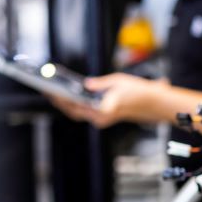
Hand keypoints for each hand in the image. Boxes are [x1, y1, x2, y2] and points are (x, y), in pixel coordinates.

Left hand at [47, 73, 161, 127]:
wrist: (152, 103)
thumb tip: (87, 84)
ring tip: (55, 92)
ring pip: (78, 113)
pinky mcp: (103, 117)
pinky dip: (75, 105)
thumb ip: (99, 84)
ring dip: (66, 104)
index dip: (62, 99)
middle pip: (74, 112)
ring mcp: (102, 119)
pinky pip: (85, 113)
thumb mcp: (117, 81)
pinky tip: (69, 96)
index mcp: (103, 109)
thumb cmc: (138, 92)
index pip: (76, 106)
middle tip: (48, 91)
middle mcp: (101, 118)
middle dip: (60, 102)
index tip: (51, 92)